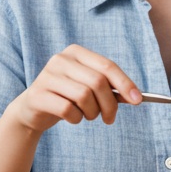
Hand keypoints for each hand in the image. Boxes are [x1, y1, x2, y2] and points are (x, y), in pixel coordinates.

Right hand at [6, 44, 140, 134]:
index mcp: (76, 52)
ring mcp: (47, 76)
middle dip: (110, 105)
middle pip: (97, 82)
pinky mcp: (38, 94)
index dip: (125, 83)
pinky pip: (67, 109)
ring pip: (83, 96)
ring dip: (92, 113)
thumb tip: (134, 96)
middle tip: (110, 119)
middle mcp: (60, 59)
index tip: (138, 100)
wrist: (32, 110)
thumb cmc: (66, 97)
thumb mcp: (87, 88)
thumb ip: (108, 88)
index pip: (107, 66)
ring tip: (88, 116)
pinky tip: (73, 118)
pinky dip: (76, 118)